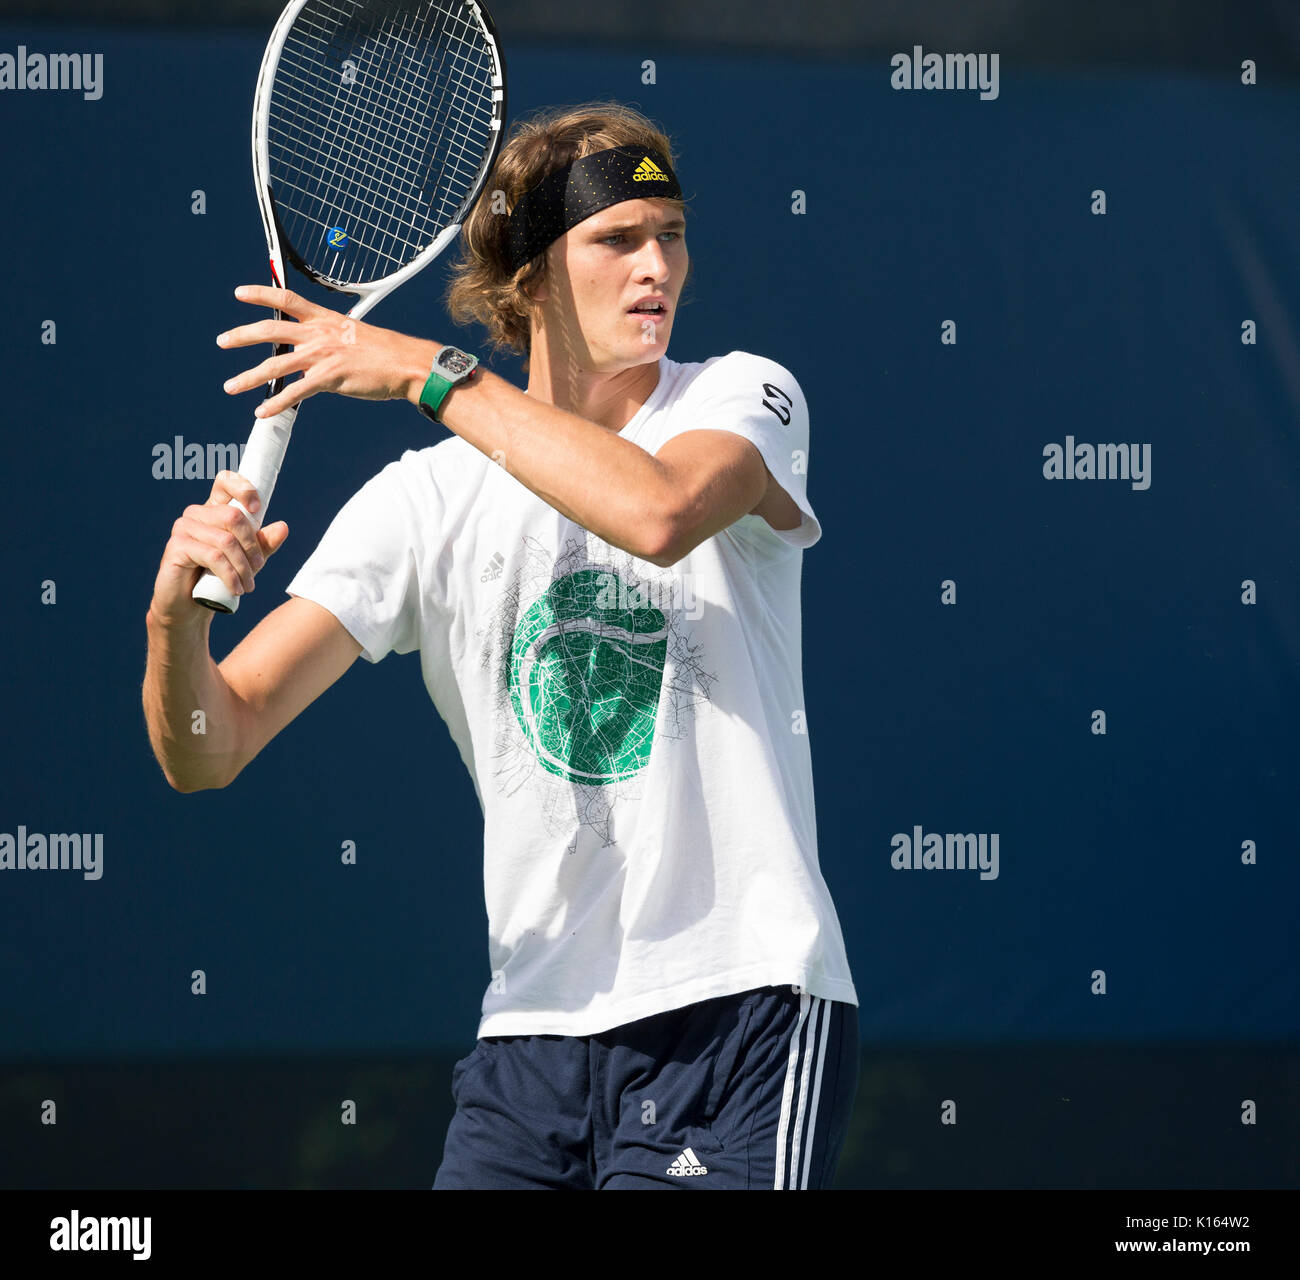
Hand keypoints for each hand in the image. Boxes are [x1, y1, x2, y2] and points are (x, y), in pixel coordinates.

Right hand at [150, 470, 289, 624]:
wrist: (190, 606)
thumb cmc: (219, 579)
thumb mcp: (248, 561)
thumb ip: (263, 544)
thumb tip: (283, 527)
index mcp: (214, 510)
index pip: (225, 482)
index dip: (243, 489)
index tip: (257, 508)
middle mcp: (196, 514)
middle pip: (233, 516)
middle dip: (252, 545)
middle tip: (258, 567)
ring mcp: (183, 528)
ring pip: (226, 540)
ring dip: (243, 566)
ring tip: (249, 586)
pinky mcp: (176, 547)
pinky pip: (213, 556)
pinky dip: (230, 574)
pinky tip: (236, 588)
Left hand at [216, 285, 437, 417]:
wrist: (406, 364)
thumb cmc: (385, 353)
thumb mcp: (354, 335)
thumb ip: (330, 341)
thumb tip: (316, 355)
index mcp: (325, 319)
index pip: (287, 299)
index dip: (261, 294)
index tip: (239, 293)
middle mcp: (318, 334)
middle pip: (270, 330)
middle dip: (241, 335)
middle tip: (222, 340)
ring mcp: (321, 356)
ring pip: (276, 364)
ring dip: (248, 377)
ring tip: (230, 385)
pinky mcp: (328, 379)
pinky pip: (294, 392)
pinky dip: (275, 403)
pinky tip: (262, 411)